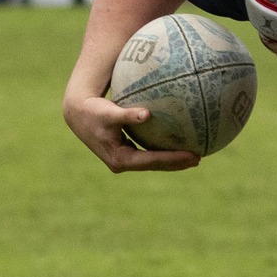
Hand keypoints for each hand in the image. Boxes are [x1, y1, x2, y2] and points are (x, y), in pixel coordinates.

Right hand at [62, 92, 200, 171]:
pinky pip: (148, 154)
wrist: (78, 114)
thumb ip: (128, 115)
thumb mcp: (109, 113)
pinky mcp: (125, 154)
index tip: (192, 156)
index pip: (152, 161)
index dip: (173, 159)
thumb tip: (147, 114)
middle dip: (177, 163)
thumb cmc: (94, 111)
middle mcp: (122, 163)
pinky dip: (162, 151)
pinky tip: (178, 144)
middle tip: (198, 158)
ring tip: (194, 156)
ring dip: (172, 160)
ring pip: (153, 162)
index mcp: (120, 159)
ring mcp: (124, 160)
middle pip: (155, 165)